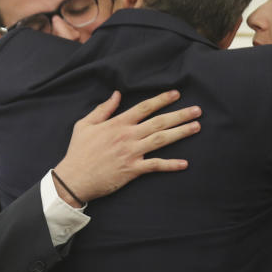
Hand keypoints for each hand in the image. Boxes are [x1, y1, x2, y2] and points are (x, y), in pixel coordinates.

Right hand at [52, 90, 200, 203]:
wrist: (74, 178)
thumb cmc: (79, 151)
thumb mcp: (85, 124)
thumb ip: (103, 109)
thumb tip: (117, 95)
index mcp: (117, 123)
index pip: (144, 107)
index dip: (161, 99)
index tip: (176, 94)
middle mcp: (128, 136)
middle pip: (159, 122)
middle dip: (180, 114)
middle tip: (197, 110)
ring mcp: (131, 152)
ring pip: (161, 139)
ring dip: (181, 133)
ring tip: (197, 127)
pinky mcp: (132, 170)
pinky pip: (155, 166)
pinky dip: (170, 165)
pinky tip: (184, 163)